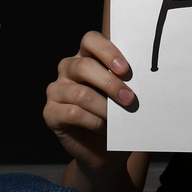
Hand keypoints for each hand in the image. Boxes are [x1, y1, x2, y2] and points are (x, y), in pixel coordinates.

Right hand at [44, 30, 135, 171]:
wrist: (105, 150)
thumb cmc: (118, 117)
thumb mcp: (124, 96)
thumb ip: (125, 81)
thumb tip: (141, 78)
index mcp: (86, 56)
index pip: (90, 40)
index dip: (107, 51)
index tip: (125, 70)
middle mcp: (67, 69)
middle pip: (84, 66)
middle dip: (110, 83)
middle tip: (130, 99)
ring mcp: (56, 91)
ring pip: (81, 93)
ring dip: (105, 107)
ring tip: (121, 117)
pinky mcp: (50, 113)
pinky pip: (72, 113)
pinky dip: (93, 121)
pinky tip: (104, 128)